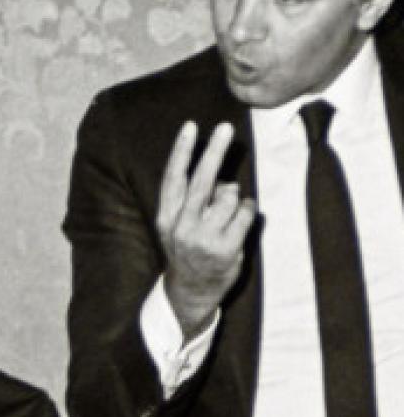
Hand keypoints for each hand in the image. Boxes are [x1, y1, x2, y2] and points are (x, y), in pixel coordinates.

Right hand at [156, 121, 255, 336]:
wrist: (190, 289)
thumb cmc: (187, 248)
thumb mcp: (180, 224)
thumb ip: (196, 200)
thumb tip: (225, 181)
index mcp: (167, 216)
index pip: (173, 176)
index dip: (182, 150)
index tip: (190, 127)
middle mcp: (182, 225)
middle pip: (201, 181)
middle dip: (215, 151)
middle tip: (226, 127)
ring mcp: (204, 238)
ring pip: (230, 197)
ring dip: (236, 197)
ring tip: (231, 210)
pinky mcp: (226, 248)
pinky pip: (246, 214)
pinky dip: (249, 210)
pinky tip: (243, 218)